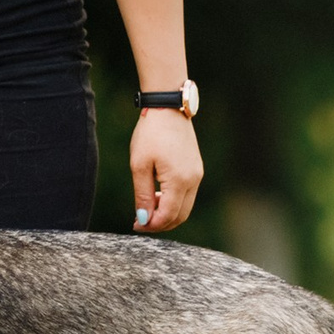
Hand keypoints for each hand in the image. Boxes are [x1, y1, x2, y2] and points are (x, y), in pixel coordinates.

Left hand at [131, 110, 201, 231]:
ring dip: (167, 213)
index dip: (152, 225)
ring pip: (185, 207)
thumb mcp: (140, 165)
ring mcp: (197, 174)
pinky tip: (158, 195)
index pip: (168, 215)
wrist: (168, 108)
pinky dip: (174, 201)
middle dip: (160, 223)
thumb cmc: (150, 134)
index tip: (136, 225)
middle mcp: (193, 180)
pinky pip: (187, 195)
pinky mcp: (196, 169)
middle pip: (180, 216)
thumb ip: (143, 195)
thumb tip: (144, 219)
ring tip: (146, 209)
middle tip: (140, 222)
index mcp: (179, 181)